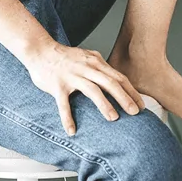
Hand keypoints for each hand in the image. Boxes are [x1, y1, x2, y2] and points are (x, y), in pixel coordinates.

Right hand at [21, 40, 142, 135]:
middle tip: (135, 113)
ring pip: (92, 90)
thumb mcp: (87, 57)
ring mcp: (72, 76)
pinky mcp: (57, 85)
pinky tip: (72, 131)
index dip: (131, 91)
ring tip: (114, 118)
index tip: (141, 105)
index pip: (119, 77)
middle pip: (110, 83)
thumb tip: (116, 78)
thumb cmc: (64, 57)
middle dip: (125, 98)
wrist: (40, 50)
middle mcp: (86, 68)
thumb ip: (100, 66)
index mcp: (95, 62)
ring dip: (104, 105)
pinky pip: (63, 104)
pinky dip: (67, 118)